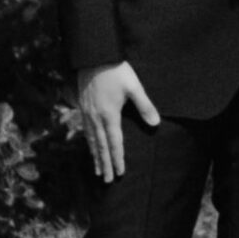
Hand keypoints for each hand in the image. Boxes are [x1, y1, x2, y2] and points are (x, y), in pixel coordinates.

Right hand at [76, 60, 159, 183]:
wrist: (94, 56)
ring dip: (95, 156)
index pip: (115, 143)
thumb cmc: (116, 71)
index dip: (117, 159)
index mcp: (109, 115)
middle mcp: (96, 118)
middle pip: (101, 146)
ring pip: (92, 140)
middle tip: (107, 180)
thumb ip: (145, 106)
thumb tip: (155, 124)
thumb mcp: (134, 87)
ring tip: (97, 169)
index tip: (120, 173)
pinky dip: (89, 142)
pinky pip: (86, 130)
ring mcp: (87, 113)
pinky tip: (90, 145)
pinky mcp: (83, 106)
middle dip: (105, 164)